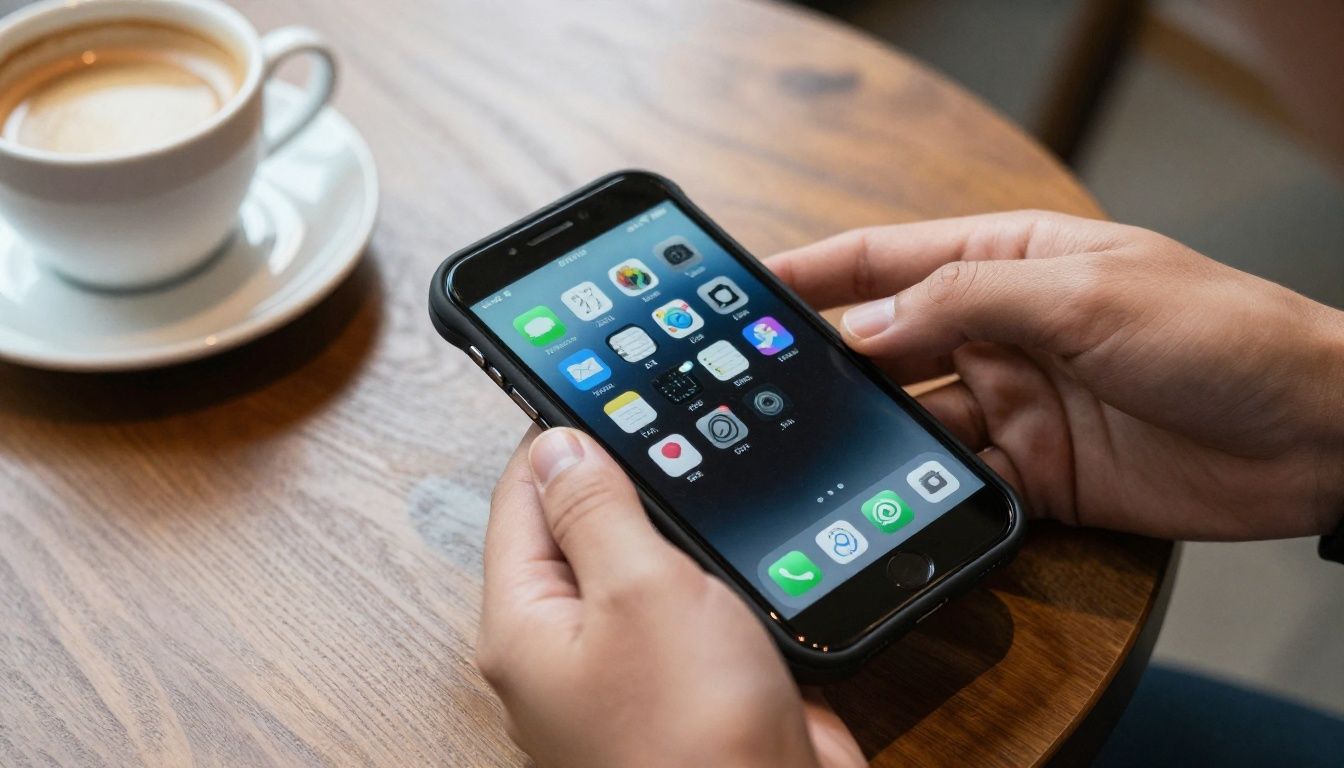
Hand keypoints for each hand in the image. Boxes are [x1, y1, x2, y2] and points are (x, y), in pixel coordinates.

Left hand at [477, 427, 864, 767]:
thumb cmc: (695, 738)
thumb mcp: (639, 591)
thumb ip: (594, 510)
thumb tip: (560, 444)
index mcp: (524, 625)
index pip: (521, 497)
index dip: (561, 436)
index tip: (603, 384)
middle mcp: (565, 649)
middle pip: (578, 529)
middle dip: (624, 478)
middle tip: (670, 423)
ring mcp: (627, 670)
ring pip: (640, 565)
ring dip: (673, 524)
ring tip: (706, 470)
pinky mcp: (687, 684)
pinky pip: (687, 606)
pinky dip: (708, 571)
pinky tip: (740, 540)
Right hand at [770, 211, 1343, 539]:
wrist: (1318, 438)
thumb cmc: (1220, 333)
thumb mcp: (1083, 295)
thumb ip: (964, 302)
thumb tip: (861, 329)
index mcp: (1007, 264)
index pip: (886, 262)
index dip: (813, 274)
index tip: (742, 291)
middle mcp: (998, 334)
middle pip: (884, 346)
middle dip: (824, 365)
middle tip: (752, 389)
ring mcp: (1013, 407)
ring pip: (909, 421)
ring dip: (867, 436)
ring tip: (806, 451)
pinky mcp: (1032, 475)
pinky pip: (953, 483)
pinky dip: (917, 492)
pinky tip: (881, 498)